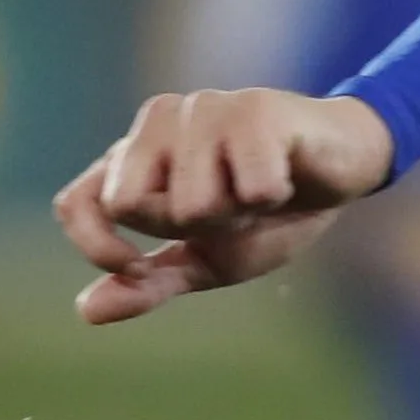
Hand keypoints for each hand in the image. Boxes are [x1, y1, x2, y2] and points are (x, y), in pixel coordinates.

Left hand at [54, 87, 395, 323]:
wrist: (342, 171)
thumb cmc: (268, 212)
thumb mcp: (206, 259)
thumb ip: (150, 282)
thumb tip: (87, 312)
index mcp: (135, 155)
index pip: (77, 203)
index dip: (97, 246)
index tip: (138, 269)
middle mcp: (158, 121)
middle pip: (130, 204)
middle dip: (184, 229)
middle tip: (227, 213)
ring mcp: (204, 108)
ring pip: (192, 203)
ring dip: (238, 216)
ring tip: (259, 191)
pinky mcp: (253, 108)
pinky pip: (249, 188)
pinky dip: (273, 197)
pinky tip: (286, 175)